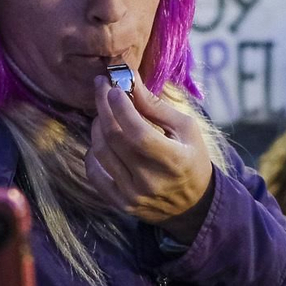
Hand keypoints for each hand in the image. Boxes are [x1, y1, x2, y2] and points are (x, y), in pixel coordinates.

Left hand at [84, 71, 213, 242]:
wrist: (192, 204)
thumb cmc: (191, 158)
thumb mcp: (186, 129)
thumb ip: (156, 106)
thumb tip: (130, 81)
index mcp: (173, 160)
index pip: (138, 132)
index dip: (121, 107)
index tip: (113, 86)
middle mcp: (150, 181)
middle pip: (114, 138)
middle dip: (103, 107)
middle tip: (101, 87)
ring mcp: (133, 195)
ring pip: (101, 152)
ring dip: (97, 126)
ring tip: (104, 114)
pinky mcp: (120, 203)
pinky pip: (94, 173)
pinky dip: (92, 152)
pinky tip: (101, 140)